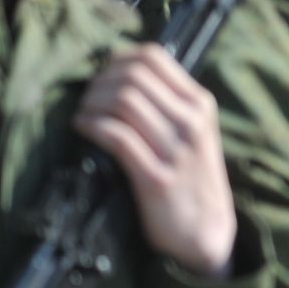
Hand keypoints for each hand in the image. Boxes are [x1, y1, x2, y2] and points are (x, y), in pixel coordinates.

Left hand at [73, 44, 235, 278]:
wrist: (205, 230)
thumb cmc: (190, 177)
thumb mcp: (193, 132)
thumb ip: (168, 104)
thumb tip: (121, 74)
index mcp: (200, 104)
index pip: (154, 57)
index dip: (118, 60)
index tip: (103, 76)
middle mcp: (191, 122)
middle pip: (133, 77)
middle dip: (99, 83)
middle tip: (87, 100)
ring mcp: (176, 150)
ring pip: (123, 101)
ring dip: (92, 104)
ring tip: (84, 115)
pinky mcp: (156, 178)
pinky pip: (117, 137)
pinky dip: (92, 126)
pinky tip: (83, 129)